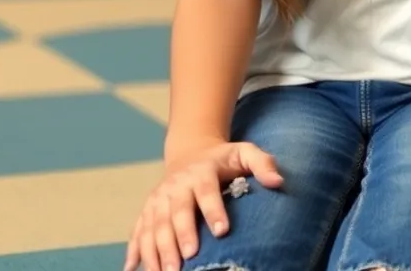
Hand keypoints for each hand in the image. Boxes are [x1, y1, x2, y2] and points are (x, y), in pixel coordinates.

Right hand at [124, 139, 282, 270]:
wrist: (191, 152)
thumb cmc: (224, 159)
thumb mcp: (245, 152)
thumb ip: (263, 163)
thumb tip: (278, 182)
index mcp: (202, 172)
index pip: (207, 191)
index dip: (214, 210)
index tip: (223, 231)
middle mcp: (176, 185)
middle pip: (177, 211)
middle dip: (181, 235)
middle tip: (188, 259)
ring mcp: (159, 199)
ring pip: (154, 225)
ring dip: (157, 250)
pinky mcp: (147, 210)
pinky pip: (137, 232)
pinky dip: (134, 251)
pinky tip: (132, 269)